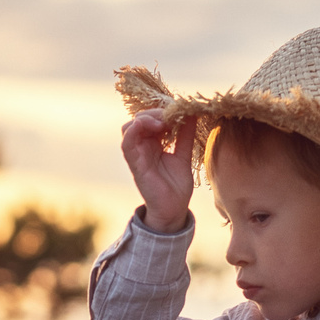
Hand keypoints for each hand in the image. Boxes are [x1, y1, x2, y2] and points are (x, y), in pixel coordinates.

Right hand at [120, 109, 196, 231]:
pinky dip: (133, 131)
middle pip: (140, 119)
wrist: (174, 209)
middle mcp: (143, 147)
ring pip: (130, 127)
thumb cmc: (176, 185)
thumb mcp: (184, 154)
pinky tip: (144, 125)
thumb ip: (186, 135)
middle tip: (172, 115)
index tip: (179, 110)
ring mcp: (138, 155)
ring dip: (145, 119)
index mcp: (154, 143)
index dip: (163, 111)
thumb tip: (192, 113)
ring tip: (162, 123)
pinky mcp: (135, 164)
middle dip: (155, 113)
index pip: (151, 118)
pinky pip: (127, 144)